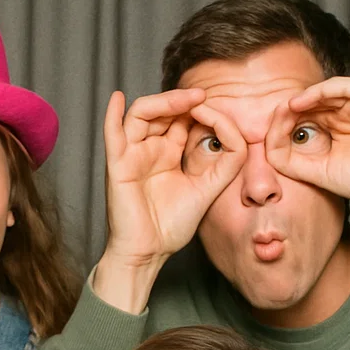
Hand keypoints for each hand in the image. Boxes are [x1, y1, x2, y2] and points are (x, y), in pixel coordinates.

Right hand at [93, 89, 244, 312]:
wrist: (149, 253)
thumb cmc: (171, 227)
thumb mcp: (208, 189)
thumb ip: (226, 163)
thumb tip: (238, 134)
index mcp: (168, 153)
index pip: (184, 120)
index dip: (202, 112)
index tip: (222, 118)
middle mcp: (149, 149)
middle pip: (163, 111)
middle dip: (184, 100)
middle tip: (204, 97)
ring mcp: (132, 155)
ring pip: (142, 114)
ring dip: (164, 102)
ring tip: (186, 99)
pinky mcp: (118, 165)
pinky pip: (111, 134)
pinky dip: (111, 114)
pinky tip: (118, 97)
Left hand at [266, 77, 349, 215]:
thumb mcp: (323, 176)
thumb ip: (295, 163)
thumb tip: (267, 152)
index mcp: (333, 135)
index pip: (299, 126)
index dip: (278, 131)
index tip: (261, 142)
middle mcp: (343, 116)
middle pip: (305, 108)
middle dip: (283, 115)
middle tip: (264, 121)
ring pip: (319, 95)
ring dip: (297, 102)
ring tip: (279, 112)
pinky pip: (341, 86)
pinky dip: (318, 92)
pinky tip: (299, 103)